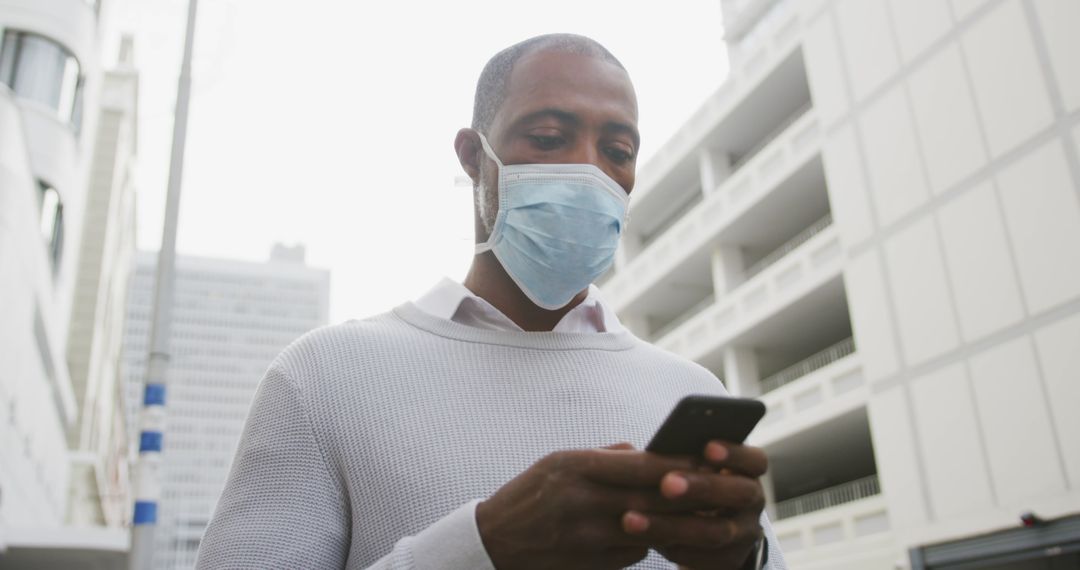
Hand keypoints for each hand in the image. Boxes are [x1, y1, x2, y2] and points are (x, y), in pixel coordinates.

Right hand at [475, 445, 699, 569]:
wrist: (494, 543)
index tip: (702, 460)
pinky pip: (635, 554)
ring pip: (649, 529)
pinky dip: (645, 543)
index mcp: (575, 468)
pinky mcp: (591, 565)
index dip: (676, 464)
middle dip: (685, 495)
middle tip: (712, 488)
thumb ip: (604, 456)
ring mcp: (587, 538)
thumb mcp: (557, 462)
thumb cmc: (529, 496)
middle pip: (651, 499)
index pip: (641, 464)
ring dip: (669, 521)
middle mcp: (582, 502)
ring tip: (686, 511)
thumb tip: (647, 453)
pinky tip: (645, 533)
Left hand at [622, 441, 766, 568]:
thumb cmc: (690, 485)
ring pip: (716, 532)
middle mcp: (753, 502)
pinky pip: (703, 558)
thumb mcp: (692, 469)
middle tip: (667, 484)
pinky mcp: (730, 561)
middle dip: (703, 487)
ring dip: (672, 525)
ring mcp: (745, 534)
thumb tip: (633, 450)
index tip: (707, 447)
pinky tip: (642, 541)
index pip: (755, 460)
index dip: (734, 453)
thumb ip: (678, 458)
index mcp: (747, 472)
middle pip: (740, 494)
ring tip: (632, 519)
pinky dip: (672, 548)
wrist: (706, 531)